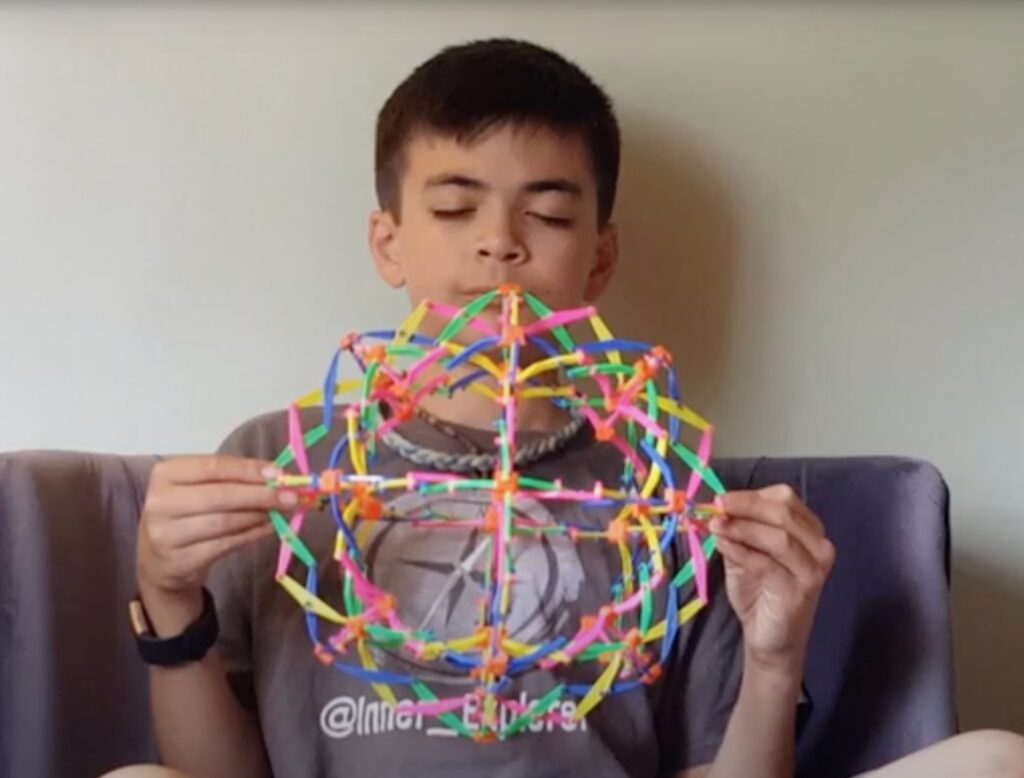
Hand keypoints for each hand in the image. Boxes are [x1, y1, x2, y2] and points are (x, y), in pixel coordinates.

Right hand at [136, 455, 294, 633]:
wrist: (158, 561)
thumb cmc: (185, 514)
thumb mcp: (198, 488)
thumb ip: (231, 479)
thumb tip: (277, 476)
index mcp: (165, 474)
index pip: (214, 467)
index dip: (249, 470)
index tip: (279, 472)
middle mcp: (160, 503)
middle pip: (221, 496)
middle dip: (261, 495)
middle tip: (291, 496)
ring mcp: (166, 534)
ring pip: (225, 522)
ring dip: (259, 516)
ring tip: (280, 511)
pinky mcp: (180, 561)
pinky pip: (225, 545)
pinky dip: (251, 535)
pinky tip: (268, 528)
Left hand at [710, 484, 834, 678]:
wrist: (770, 639)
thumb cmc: (759, 592)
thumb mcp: (744, 553)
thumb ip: (737, 530)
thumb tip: (718, 508)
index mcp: (808, 529)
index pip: (784, 498)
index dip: (751, 495)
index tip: (720, 498)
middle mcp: (819, 546)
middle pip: (784, 513)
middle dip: (746, 506)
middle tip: (716, 507)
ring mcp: (813, 569)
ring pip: (779, 537)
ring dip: (742, 528)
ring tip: (716, 527)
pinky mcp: (801, 590)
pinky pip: (768, 564)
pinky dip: (742, 552)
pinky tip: (723, 547)